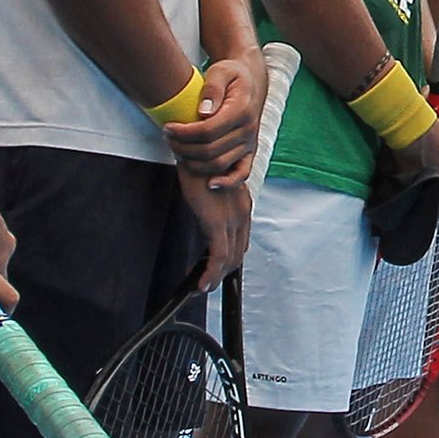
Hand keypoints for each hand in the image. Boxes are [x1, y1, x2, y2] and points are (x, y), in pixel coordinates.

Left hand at [160, 52, 259, 186]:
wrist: (250, 82)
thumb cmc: (231, 75)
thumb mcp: (221, 71)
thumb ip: (212, 88)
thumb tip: (203, 112)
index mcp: (242, 110)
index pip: (208, 130)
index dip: (184, 133)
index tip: (167, 128)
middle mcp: (248, 130)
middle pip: (210, 150)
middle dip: (183, 147)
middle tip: (168, 138)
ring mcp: (249, 143)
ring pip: (219, 164)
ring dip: (194, 162)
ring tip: (177, 150)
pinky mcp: (249, 152)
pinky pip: (242, 173)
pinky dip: (227, 182)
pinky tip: (209, 183)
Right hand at [180, 172, 251, 296]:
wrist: (196, 150)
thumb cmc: (200, 166)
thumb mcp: (211, 188)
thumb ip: (214, 205)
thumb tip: (206, 218)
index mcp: (242, 205)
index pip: (240, 241)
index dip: (229, 258)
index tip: (215, 269)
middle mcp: (243, 213)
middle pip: (237, 253)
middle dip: (222, 271)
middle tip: (206, 282)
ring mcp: (233, 219)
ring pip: (229, 259)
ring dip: (215, 276)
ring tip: (202, 286)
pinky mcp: (217, 223)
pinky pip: (218, 257)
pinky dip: (210, 274)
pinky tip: (201, 284)